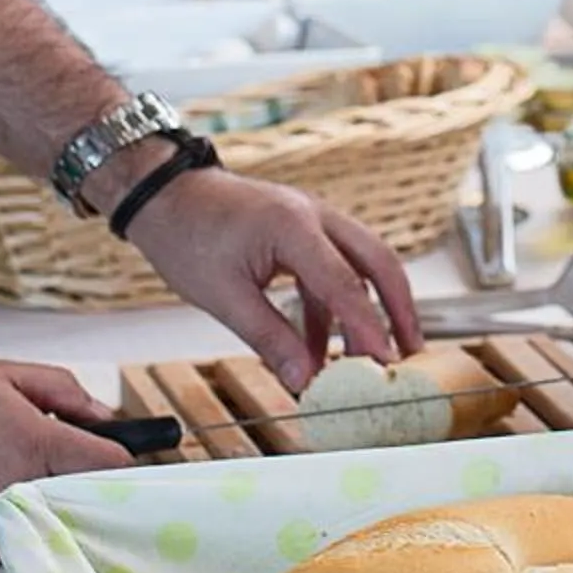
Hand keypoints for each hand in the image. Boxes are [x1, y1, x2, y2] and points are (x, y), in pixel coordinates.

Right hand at [0, 360, 126, 568]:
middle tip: (71, 473)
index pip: (111, 466)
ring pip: (46, 531)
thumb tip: (105, 415)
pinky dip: (7, 530)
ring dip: (45, 513)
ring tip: (12, 483)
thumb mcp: (2, 374)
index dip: (121, 459)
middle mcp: (19, 494)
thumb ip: (63, 391)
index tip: (119, 458)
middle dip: (84, 488)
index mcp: (36, 446)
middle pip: (83, 503)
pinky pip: (7, 548)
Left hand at [124, 170, 418, 388]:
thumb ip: (268, 337)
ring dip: (367, 310)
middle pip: (378, 261)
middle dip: (399, 308)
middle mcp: (314, 215)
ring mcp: (311, 219)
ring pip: (360, 265)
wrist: (163, 194)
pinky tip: (320, 347)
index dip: (370, 327)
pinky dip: (332, 307)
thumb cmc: (184, 234)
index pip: (346, 283)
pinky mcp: (301, 230)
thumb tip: (303, 378)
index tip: (387, 362)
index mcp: (294, 226)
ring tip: (370, 358)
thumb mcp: (222, 296)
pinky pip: (330, 269)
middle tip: (410, 351)